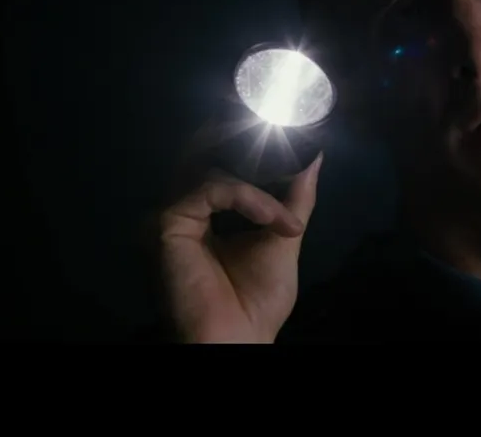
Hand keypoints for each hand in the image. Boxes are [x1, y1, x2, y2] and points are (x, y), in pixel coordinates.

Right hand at [154, 151, 322, 342]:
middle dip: (247, 146)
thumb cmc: (257, 302)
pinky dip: (249, 199)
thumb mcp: (284, 237)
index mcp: (202, 212)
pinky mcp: (165, 223)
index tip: (291, 139)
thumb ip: (295, 196)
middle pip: (204, 150)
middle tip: (287, 147)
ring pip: (212, 167)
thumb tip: (314, 156)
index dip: (248, 143)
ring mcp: (170, 214)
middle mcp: (180, 208)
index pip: (217, 158)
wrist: (240, 340)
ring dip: (259, 188)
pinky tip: (274, 219)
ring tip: (288, 219)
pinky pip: (211, 189)